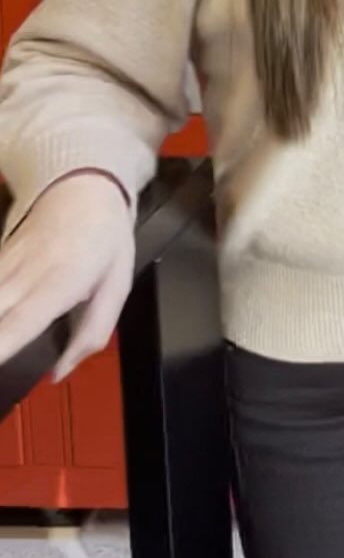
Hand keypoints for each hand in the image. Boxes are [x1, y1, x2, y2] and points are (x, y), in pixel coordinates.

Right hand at [0, 172, 134, 381]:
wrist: (83, 185)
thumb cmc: (104, 236)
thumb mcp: (117, 284)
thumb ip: (92, 333)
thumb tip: (59, 372)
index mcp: (58, 284)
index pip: (19, 323)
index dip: (0, 346)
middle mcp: (23, 276)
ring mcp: (5, 265)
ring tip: (0, 338)